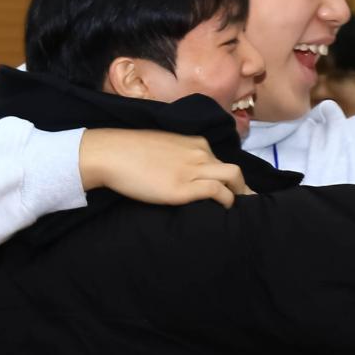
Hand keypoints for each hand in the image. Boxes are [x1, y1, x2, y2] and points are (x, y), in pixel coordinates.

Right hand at [78, 130, 253, 207]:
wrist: (111, 154)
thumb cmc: (129, 152)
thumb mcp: (162, 147)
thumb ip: (177, 156)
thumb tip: (180, 172)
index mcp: (194, 142)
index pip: (221, 161)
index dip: (228, 178)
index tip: (231, 191)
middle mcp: (199, 153)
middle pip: (233, 170)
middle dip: (242, 188)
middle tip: (241, 205)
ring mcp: (192, 169)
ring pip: (233, 177)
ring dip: (239, 195)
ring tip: (236, 211)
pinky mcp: (183, 187)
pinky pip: (217, 192)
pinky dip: (226, 202)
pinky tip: (222, 211)